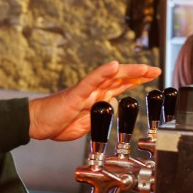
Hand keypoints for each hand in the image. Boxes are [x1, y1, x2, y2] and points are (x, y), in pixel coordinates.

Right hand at [28, 61, 160, 140]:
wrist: (37, 123)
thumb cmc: (58, 122)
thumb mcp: (87, 125)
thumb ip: (101, 116)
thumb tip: (113, 107)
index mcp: (98, 98)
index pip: (121, 85)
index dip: (137, 79)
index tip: (153, 75)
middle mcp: (94, 91)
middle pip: (119, 78)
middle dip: (139, 73)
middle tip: (155, 70)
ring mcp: (85, 91)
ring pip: (109, 76)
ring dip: (126, 71)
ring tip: (142, 68)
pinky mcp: (75, 94)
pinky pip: (90, 81)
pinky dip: (102, 73)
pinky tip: (112, 66)